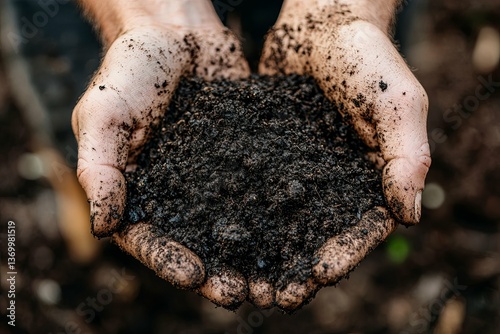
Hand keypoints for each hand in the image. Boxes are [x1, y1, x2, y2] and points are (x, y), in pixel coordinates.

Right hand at [73, 0, 249, 306]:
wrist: (179, 32)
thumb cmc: (132, 69)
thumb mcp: (103, 114)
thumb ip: (100, 169)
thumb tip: (103, 228)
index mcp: (139, 191)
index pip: (151, 238)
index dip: (170, 261)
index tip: (196, 278)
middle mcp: (178, 193)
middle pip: (196, 243)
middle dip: (218, 271)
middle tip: (242, 294)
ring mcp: (214, 179)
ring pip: (233, 226)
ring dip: (252, 255)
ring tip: (274, 281)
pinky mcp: (246, 159)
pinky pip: (261, 190)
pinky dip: (278, 214)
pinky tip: (299, 231)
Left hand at [258, 0, 430, 309]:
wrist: (321, 23)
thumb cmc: (366, 57)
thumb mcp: (397, 100)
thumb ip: (408, 154)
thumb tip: (411, 215)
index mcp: (369, 179)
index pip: (360, 229)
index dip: (342, 254)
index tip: (318, 276)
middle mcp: (331, 182)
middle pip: (315, 235)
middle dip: (294, 267)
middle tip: (271, 296)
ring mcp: (296, 171)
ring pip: (279, 221)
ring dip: (262, 253)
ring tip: (239, 280)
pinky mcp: (266, 154)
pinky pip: (250, 188)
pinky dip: (237, 213)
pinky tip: (215, 233)